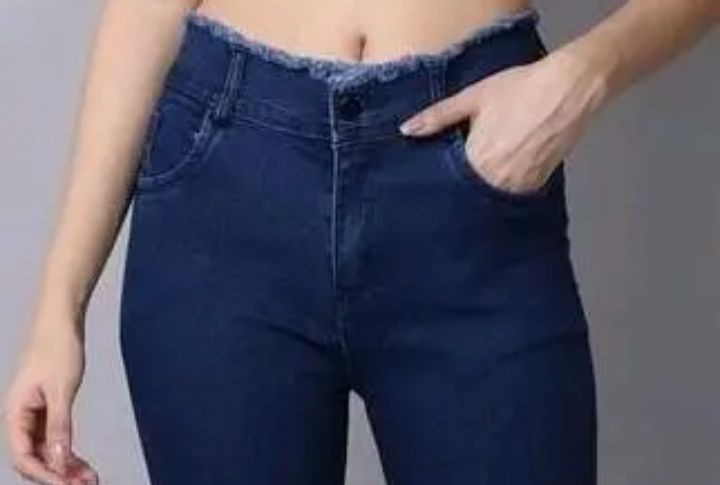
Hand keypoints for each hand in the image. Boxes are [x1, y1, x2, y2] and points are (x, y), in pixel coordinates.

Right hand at [4, 319, 98, 484]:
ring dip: (64, 466)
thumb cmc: (57, 347)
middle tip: (84, 484)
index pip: (24, 456)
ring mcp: (34, 413)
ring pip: (46, 450)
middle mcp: (21, 416)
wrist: (61, 322)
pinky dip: (68, 451)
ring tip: (87, 479)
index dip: (45, 474)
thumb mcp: (62, 389)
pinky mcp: (47, 408)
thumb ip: (60, 425)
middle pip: (34, 457)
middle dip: (56, 474)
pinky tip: (82, 463)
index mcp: (15, 412)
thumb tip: (60, 458)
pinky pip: (54, 438)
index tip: (68, 484)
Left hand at [398, 48, 607, 193]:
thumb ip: (438, 117)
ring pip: (491, 198)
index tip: (427, 190)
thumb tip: (406, 130)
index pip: (449, 186)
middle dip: (459, 193)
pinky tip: (497, 180)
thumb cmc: (518, 89)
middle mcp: (497, 180)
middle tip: (449, 189)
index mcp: (476, 161)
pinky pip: (513, 194)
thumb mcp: (472, 97)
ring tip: (472, 186)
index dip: (439, 187)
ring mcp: (519, 185)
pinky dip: (503, 189)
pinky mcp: (537, 184)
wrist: (569, 88)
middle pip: (470, 195)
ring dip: (481, 194)